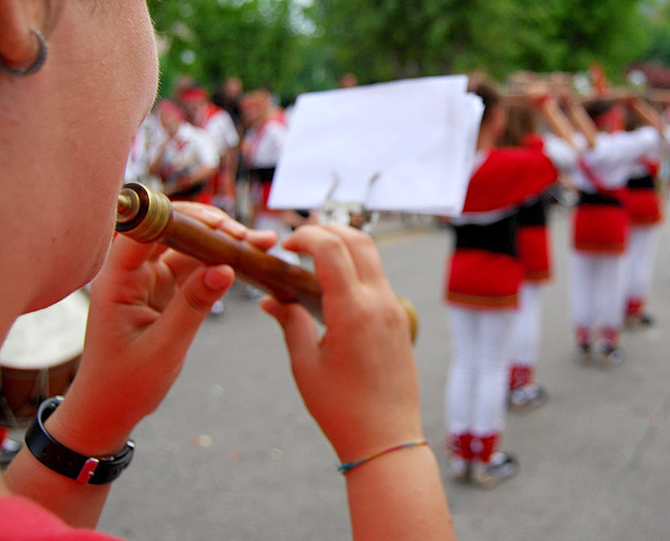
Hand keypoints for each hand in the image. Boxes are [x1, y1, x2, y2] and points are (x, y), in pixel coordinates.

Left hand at [47, 203, 276, 455]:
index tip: (220, 225)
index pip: (143, 230)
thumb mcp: (163, 348)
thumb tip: (226, 268)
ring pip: (188, 246)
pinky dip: (220, 261)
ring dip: (222, 241)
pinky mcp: (164, 290)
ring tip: (259, 242)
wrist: (109, 410)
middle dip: (210, 225)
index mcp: (116, 280)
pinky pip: (195, 266)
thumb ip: (193, 305)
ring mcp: (149, 279)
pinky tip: (247, 259)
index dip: (181, 219)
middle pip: (170, 229)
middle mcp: (131, 272)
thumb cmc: (124, 384)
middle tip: (246, 234)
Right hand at [260, 224, 420, 463]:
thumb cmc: (342, 409)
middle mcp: (379, 302)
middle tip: (298, 244)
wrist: (387, 438)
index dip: (305, 237)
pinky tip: (332, 287)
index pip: (331, 248)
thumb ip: (289, 323)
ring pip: (372, 255)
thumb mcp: (305, 366)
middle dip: (326, 230)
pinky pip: (378, 278)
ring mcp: (393, 308)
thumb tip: (270, 299)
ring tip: (312, 262)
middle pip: (358, 239)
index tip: (285, 247)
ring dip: (343, 247)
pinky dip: (355, 268)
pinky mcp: (399, 318)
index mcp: (353, 311)